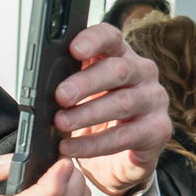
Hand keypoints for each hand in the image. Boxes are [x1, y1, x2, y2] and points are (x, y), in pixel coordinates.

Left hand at [53, 23, 171, 195]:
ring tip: (61, 123)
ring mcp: (153, 100)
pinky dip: (94, 144)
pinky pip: (125, 136)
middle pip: (117, 70)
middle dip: (86, 83)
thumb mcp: (76, 96)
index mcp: (118, 55)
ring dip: (87, 114)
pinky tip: (71, 148)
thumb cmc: (93, 116)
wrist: (115, 157)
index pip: (109, 37)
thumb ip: (64, 84)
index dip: (93, 40)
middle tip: (60, 96)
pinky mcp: (158, 130)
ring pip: (123, 102)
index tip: (74, 49)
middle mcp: (141, 73)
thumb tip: (37, 87)